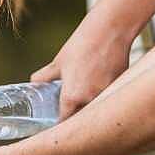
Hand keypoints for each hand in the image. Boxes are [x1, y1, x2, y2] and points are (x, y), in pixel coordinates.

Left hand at [32, 0, 154, 119]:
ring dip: (91, 107)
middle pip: (81, 119)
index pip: (64, 122)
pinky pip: (109, 98)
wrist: (110, 30)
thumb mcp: (57, 63)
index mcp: (72, 98)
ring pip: (96, 110)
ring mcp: (107, 96)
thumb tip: (34, 83)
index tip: (57, 123)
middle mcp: (90, 101)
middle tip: (70, 110)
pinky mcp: (120, 88)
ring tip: (86, 96)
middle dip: (76, 117)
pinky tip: (100, 85)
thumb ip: (44, 77)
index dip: (59, 124)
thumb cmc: (82, 45)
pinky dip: (104, 96)